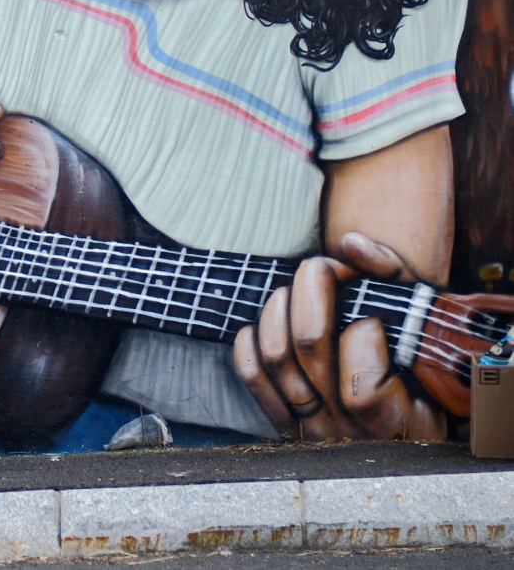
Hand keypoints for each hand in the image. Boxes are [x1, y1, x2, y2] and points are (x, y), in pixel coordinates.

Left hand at [232, 231, 446, 440]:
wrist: (402, 429)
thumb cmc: (418, 368)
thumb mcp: (425, 334)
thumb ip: (394, 280)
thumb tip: (352, 244)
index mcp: (397, 423)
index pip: (363, 385)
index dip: (364, 329)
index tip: (374, 310)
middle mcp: (348, 432)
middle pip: (310, 346)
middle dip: (312, 290)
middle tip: (323, 268)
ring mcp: (311, 429)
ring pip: (276, 356)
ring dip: (279, 307)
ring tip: (296, 289)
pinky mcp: (283, 422)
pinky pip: (252, 375)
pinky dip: (251, 339)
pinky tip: (269, 320)